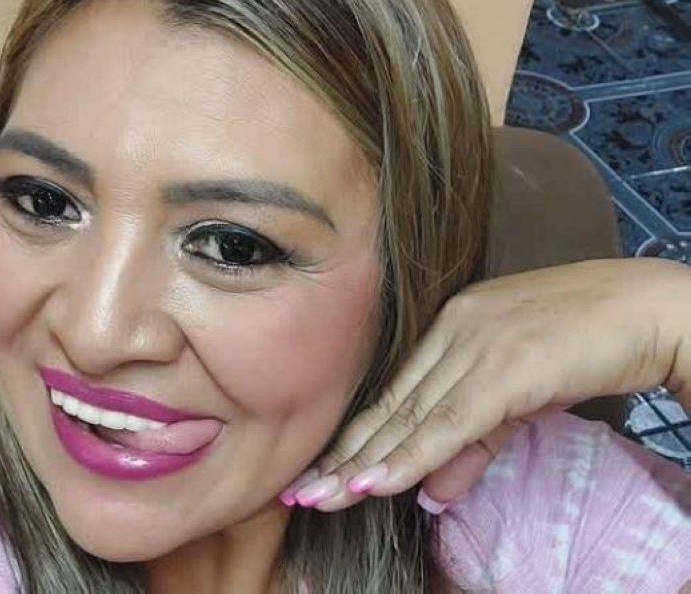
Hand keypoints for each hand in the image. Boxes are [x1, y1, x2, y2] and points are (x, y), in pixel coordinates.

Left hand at [279, 257, 690, 512]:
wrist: (652, 309)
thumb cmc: (591, 343)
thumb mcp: (521, 397)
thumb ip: (474, 445)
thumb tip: (432, 494)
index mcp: (452, 324)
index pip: (392, 393)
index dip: (353, 435)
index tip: (320, 469)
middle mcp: (454, 329)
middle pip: (388, 406)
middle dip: (342, 455)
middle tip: (299, 493)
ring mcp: (478, 344)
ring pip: (408, 418)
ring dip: (362, 464)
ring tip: (320, 498)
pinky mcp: (506, 367)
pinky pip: (448, 423)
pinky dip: (407, 457)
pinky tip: (372, 483)